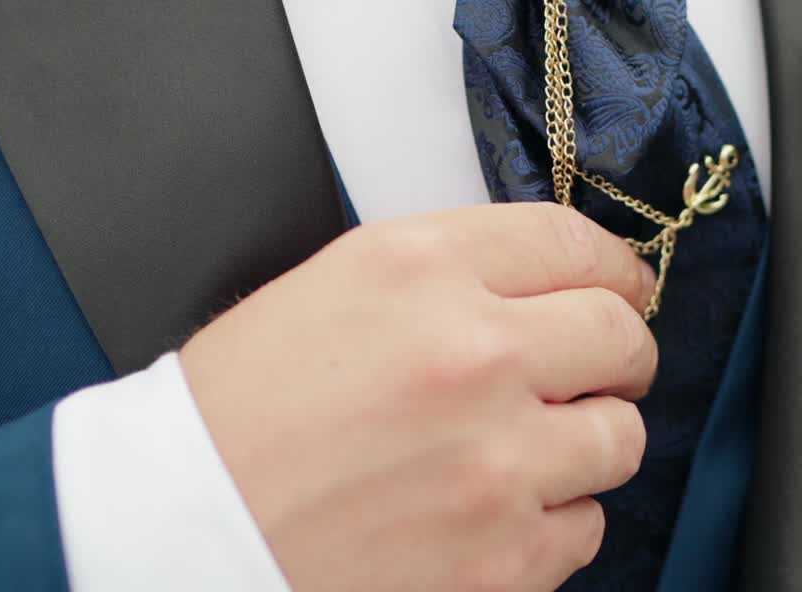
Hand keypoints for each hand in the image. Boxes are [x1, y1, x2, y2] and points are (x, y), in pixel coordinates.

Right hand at [180, 203, 657, 591]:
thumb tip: (550, 281)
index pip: (574, 244)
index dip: (614, 268)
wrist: (179, 529)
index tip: (622, 287)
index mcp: (422, 271)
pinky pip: (586, 526)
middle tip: (598, 367)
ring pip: (620, 437)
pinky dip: (555, 517)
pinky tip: (496, 509)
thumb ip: (454, 271)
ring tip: (529, 447)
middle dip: (620, 351)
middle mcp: (472, 356)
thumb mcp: (337, 286)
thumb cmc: (240, 413)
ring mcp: (495, 463)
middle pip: (622, 336)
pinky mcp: (502, 558)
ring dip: (588, 438)